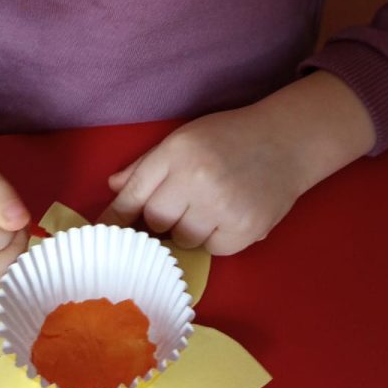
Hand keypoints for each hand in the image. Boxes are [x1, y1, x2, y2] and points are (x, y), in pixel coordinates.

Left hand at [98, 72, 374, 254]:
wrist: (286, 142)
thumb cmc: (229, 136)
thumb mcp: (185, 138)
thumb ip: (147, 164)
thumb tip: (113, 186)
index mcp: (178, 152)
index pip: (134, 194)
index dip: (114, 219)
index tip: (101, 235)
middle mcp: (198, 179)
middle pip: (154, 221)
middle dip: (159, 218)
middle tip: (178, 205)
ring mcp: (223, 207)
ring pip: (182, 240)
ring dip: (187, 230)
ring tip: (206, 207)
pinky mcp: (245, 230)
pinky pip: (211, 250)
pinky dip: (214, 239)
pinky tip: (226, 216)